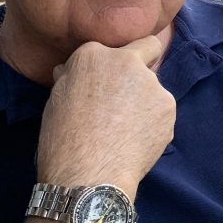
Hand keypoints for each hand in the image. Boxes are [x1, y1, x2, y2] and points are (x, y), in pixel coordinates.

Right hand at [35, 35, 174, 195]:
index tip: (104, 84)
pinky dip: (153, 123)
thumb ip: (69, 79)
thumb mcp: (55, 102)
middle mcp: (126, 61)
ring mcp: (151, 83)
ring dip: (144, 100)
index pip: (109, 48)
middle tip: (129, 93)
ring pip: (153, 86)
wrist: (90, 174)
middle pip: (148, 48)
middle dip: (144, 61)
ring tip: (126, 130)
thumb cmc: (63, 141)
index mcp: (92, 54)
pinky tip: (137, 141)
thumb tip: (65, 70)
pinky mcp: (168, 106)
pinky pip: (161, 111)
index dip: (108, 66)